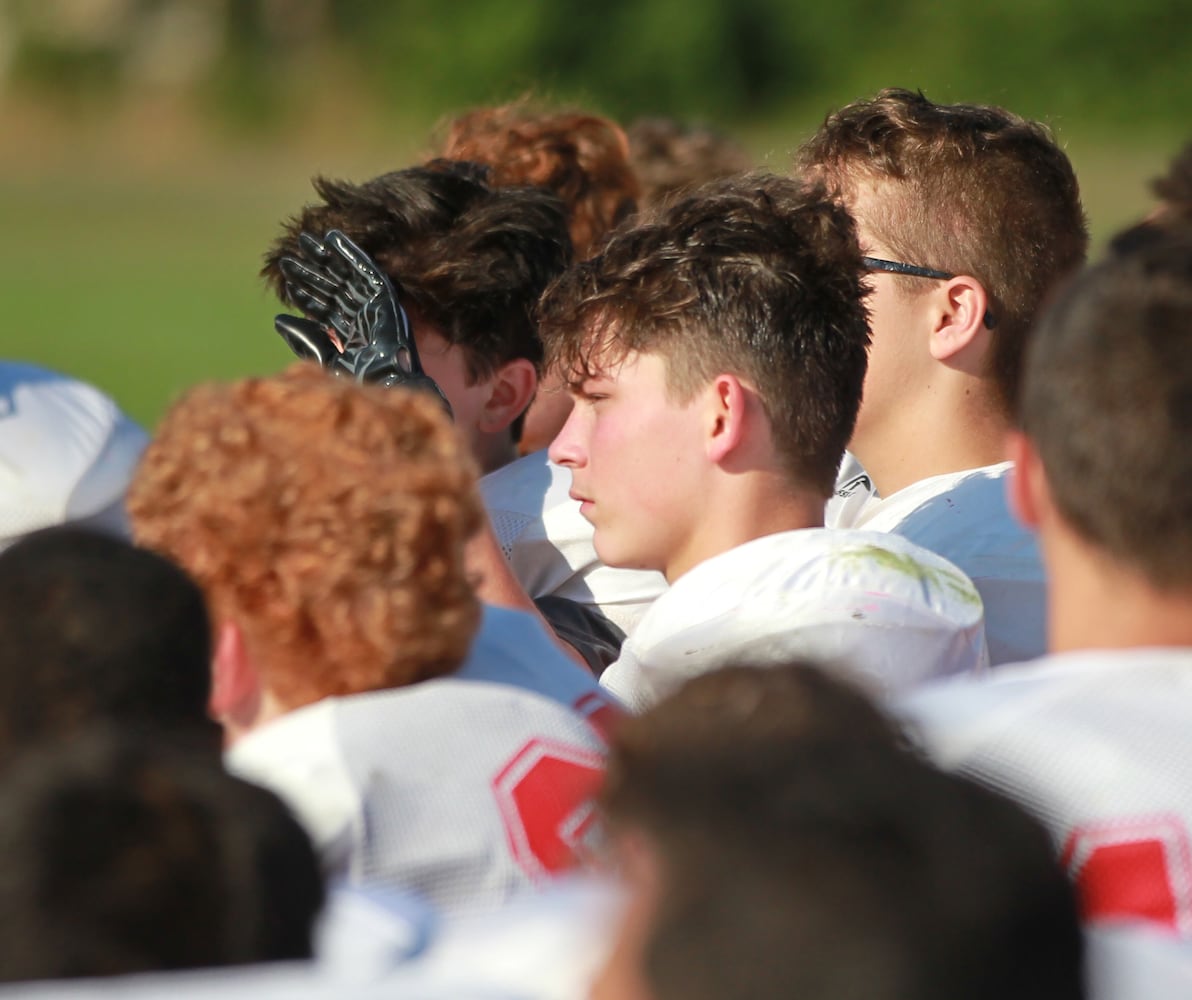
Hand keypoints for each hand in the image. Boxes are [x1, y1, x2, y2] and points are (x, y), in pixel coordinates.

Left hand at [273, 230, 451, 414]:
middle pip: (334, 290)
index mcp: (352, 336)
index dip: (306, 296)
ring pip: (347, 277)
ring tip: (304, 241)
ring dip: (327, 258)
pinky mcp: (386, 301)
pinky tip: (333, 239)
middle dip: (311, 273)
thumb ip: (304, 339)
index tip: (285, 284)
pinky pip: (367, 272)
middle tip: (287, 258)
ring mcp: (376, 309)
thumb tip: (278, 320)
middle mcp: (364, 319)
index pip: (325, 310)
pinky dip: (352, 254)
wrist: (388, 387)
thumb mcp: (324, 360)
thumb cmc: (362, 383)